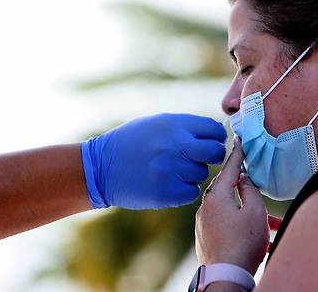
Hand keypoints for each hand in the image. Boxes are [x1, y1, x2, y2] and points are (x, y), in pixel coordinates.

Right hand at [81, 113, 226, 209]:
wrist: (100, 168)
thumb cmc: (132, 142)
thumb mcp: (158, 124)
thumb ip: (187, 127)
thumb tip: (218, 132)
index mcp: (175, 125)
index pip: (214, 130)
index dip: (216, 137)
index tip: (211, 142)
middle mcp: (175, 145)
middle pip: (215, 152)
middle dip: (214, 155)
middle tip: (203, 158)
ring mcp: (171, 170)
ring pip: (202, 173)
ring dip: (193, 173)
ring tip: (173, 170)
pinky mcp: (166, 192)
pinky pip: (191, 192)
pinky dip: (184, 190)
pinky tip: (170, 184)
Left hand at [195, 138, 268, 274]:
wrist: (226, 278)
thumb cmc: (242, 244)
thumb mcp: (255, 212)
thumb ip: (251, 190)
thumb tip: (244, 180)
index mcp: (216, 197)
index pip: (229, 169)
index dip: (237, 154)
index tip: (238, 140)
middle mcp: (206, 209)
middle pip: (230, 191)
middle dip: (248, 192)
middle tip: (258, 186)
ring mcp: (204, 226)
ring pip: (232, 212)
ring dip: (252, 216)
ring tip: (273, 226)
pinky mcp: (207, 240)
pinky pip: (227, 227)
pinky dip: (243, 229)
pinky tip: (261, 241)